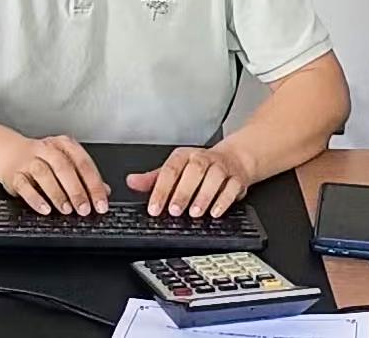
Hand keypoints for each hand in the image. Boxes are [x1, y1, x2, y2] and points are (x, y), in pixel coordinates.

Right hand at [0, 135, 110, 215]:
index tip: (100, 203)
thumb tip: (105, 191)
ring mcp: (29, 160)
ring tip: (66, 209)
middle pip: (64, 167)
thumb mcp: (65, 162)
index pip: (83, 163)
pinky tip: (45, 209)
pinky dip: (35, 198)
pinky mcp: (14, 173)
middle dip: (76, 190)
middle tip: (84, 209)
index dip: (94, 185)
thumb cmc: (42, 159)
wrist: (8, 152)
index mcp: (64, 145)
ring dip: (57, 194)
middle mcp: (46, 149)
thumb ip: (85, 176)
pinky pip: (24, 185)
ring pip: (44, 174)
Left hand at [126, 146, 251, 217]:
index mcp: (183, 156)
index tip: (154, 208)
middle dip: (183, 192)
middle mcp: (202, 158)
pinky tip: (215, 212)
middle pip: (193, 172)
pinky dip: (224, 200)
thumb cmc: (199, 168)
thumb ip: (153, 179)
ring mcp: (221, 167)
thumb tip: (131, 182)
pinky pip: (232, 187)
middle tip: (174, 211)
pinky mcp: (237, 178)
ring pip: (214, 178)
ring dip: (203, 197)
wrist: (233, 159)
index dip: (161, 190)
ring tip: (195, 213)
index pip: (170, 170)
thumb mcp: (175, 170)